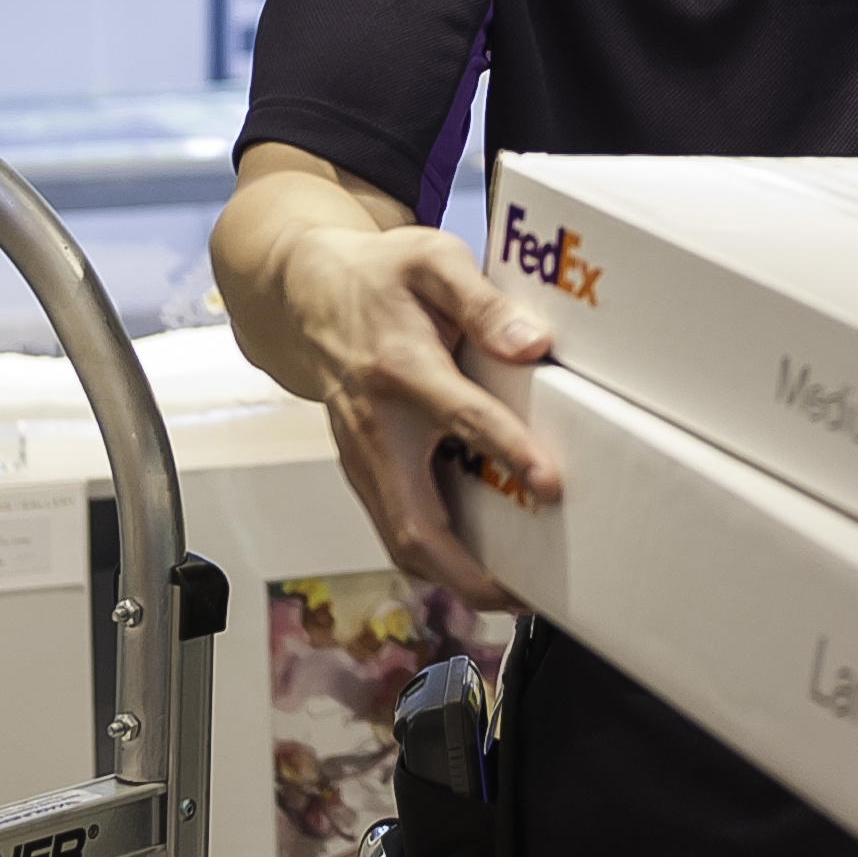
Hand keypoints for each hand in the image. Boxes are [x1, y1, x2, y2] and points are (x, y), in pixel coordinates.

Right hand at [274, 222, 558, 608]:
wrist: (307, 293)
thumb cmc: (380, 276)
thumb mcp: (432, 260)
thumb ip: (482, 301)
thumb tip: (532, 343)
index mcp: (398, 367)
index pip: (459, 416)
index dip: (507, 449)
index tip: (549, 482)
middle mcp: (374, 426)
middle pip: (413, 523)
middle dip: (467, 572)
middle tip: (526, 596)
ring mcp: (362, 457)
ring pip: (400, 539)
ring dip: (452, 578)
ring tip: (513, 596)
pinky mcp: (362, 472)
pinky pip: (395, 527)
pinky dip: (434, 558)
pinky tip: (478, 565)